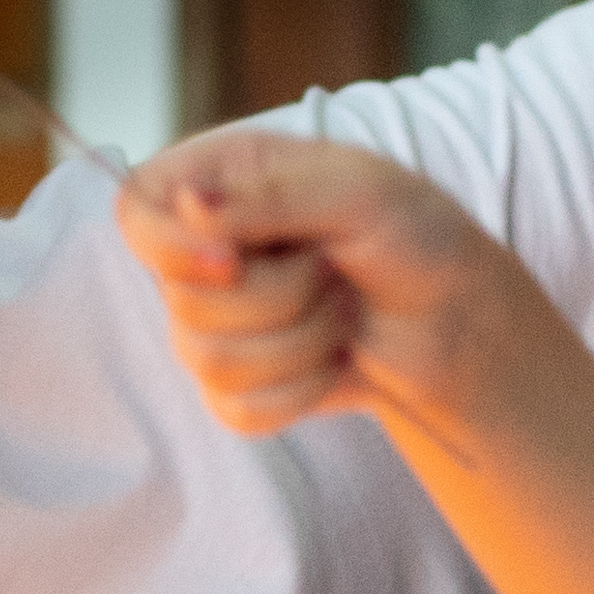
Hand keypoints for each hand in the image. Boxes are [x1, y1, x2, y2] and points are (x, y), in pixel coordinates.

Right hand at [114, 134, 515, 442]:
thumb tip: (188, 205)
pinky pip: (237, 410)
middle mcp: (205, 252)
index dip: (170, 247)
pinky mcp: (240, 387)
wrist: (457, 319)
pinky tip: (335, 361)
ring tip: (344, 311)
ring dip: (302, 341)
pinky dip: (301, 391)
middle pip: (182, 300)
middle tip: (334, 270)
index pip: (136, 213)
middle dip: (281, 296)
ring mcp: (218, 324)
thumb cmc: (416, 236)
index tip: (232, 262)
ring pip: (210, 361)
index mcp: (219, 183)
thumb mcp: (359, 191)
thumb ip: (270, 196)